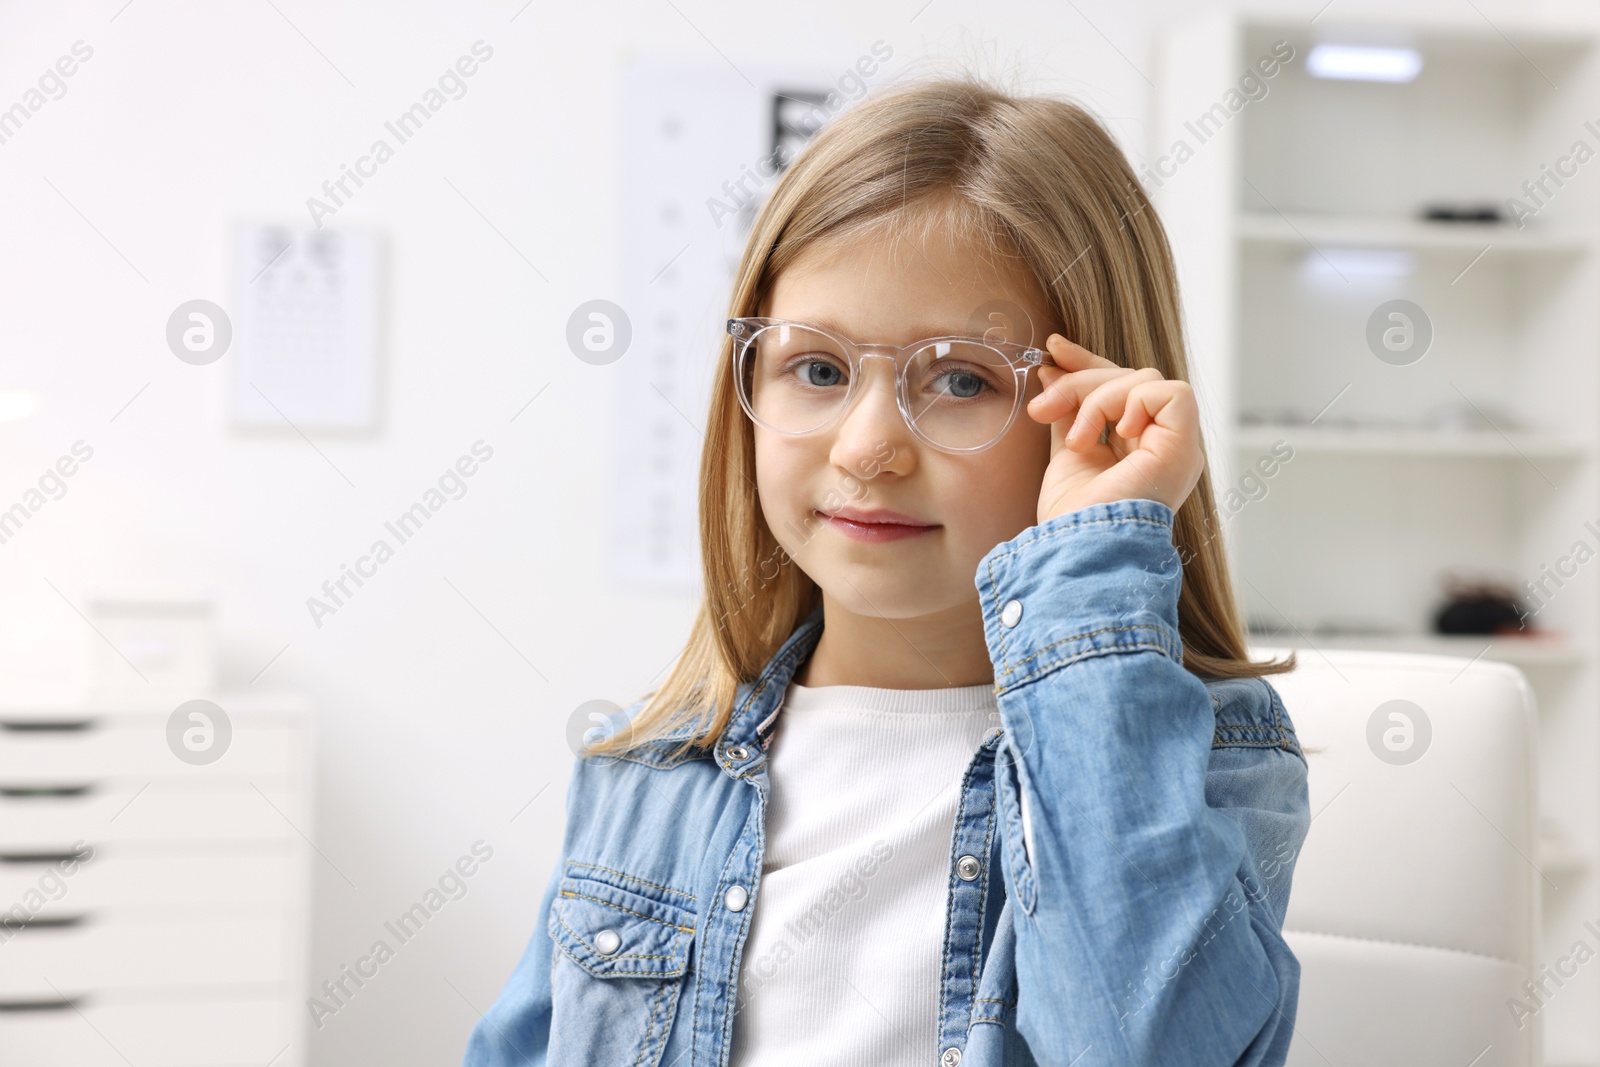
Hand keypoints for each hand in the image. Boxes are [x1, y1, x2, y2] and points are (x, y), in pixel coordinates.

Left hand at [1026, 334, 1204, 523]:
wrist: (1080, 548)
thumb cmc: (1074, 519)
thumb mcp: (1066, 452)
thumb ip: (1068, 413)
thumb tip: (1052, 370)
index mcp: (1138, 447)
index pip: (1118, 388)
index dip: (1087, 364)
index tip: (1053, 350)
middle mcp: (1162, 443)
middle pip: (1129, 378)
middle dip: (1081, 381)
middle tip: (1042, 406)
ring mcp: (1176, 445)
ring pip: (1144, 379)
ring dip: (1098, 399)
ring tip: (1076, 440)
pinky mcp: (1185, 446)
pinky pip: (1171, 393)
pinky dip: (1136, 402)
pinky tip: (1115, 432)